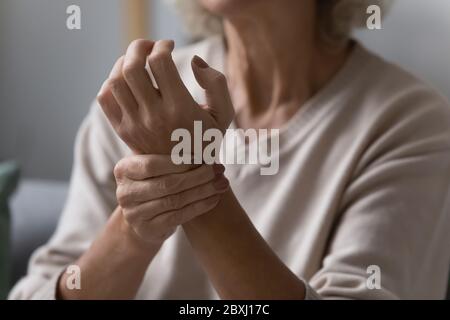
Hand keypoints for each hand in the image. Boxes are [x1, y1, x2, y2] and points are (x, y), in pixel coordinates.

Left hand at [97, 39, 234, 154]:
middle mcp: (154, 116)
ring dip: (124, 62)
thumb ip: (216, 83)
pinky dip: (111, 82)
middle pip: (132, 67)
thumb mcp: (223, 114)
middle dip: (139, 47)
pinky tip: (127, 82)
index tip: (169, 44)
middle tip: (149, 46)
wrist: (185, 175)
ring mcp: (135, 124)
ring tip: (137, 61)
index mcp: (180, 108)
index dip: (163, 46)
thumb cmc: (206, 139)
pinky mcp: (123, 131)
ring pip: (116, 80)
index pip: (160, 63)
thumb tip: (193, 60)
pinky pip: (105, 98)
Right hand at [114, 154, 228, 244]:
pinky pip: (179, 216)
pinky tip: (215, 198)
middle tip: (219, 169)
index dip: (180, 161)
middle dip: (197, 176)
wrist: (144, 217)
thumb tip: (203, 135)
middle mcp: (125, 193)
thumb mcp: (156, 164)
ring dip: (203, 191)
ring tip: (222, 183)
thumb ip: (169, 151)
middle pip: (167, 183)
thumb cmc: (155, 180)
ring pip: (175, 200)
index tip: (204, 157)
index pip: (152, 164)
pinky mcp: (148, 229)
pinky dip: (200, 206)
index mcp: (123, 170)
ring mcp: (134, 214)